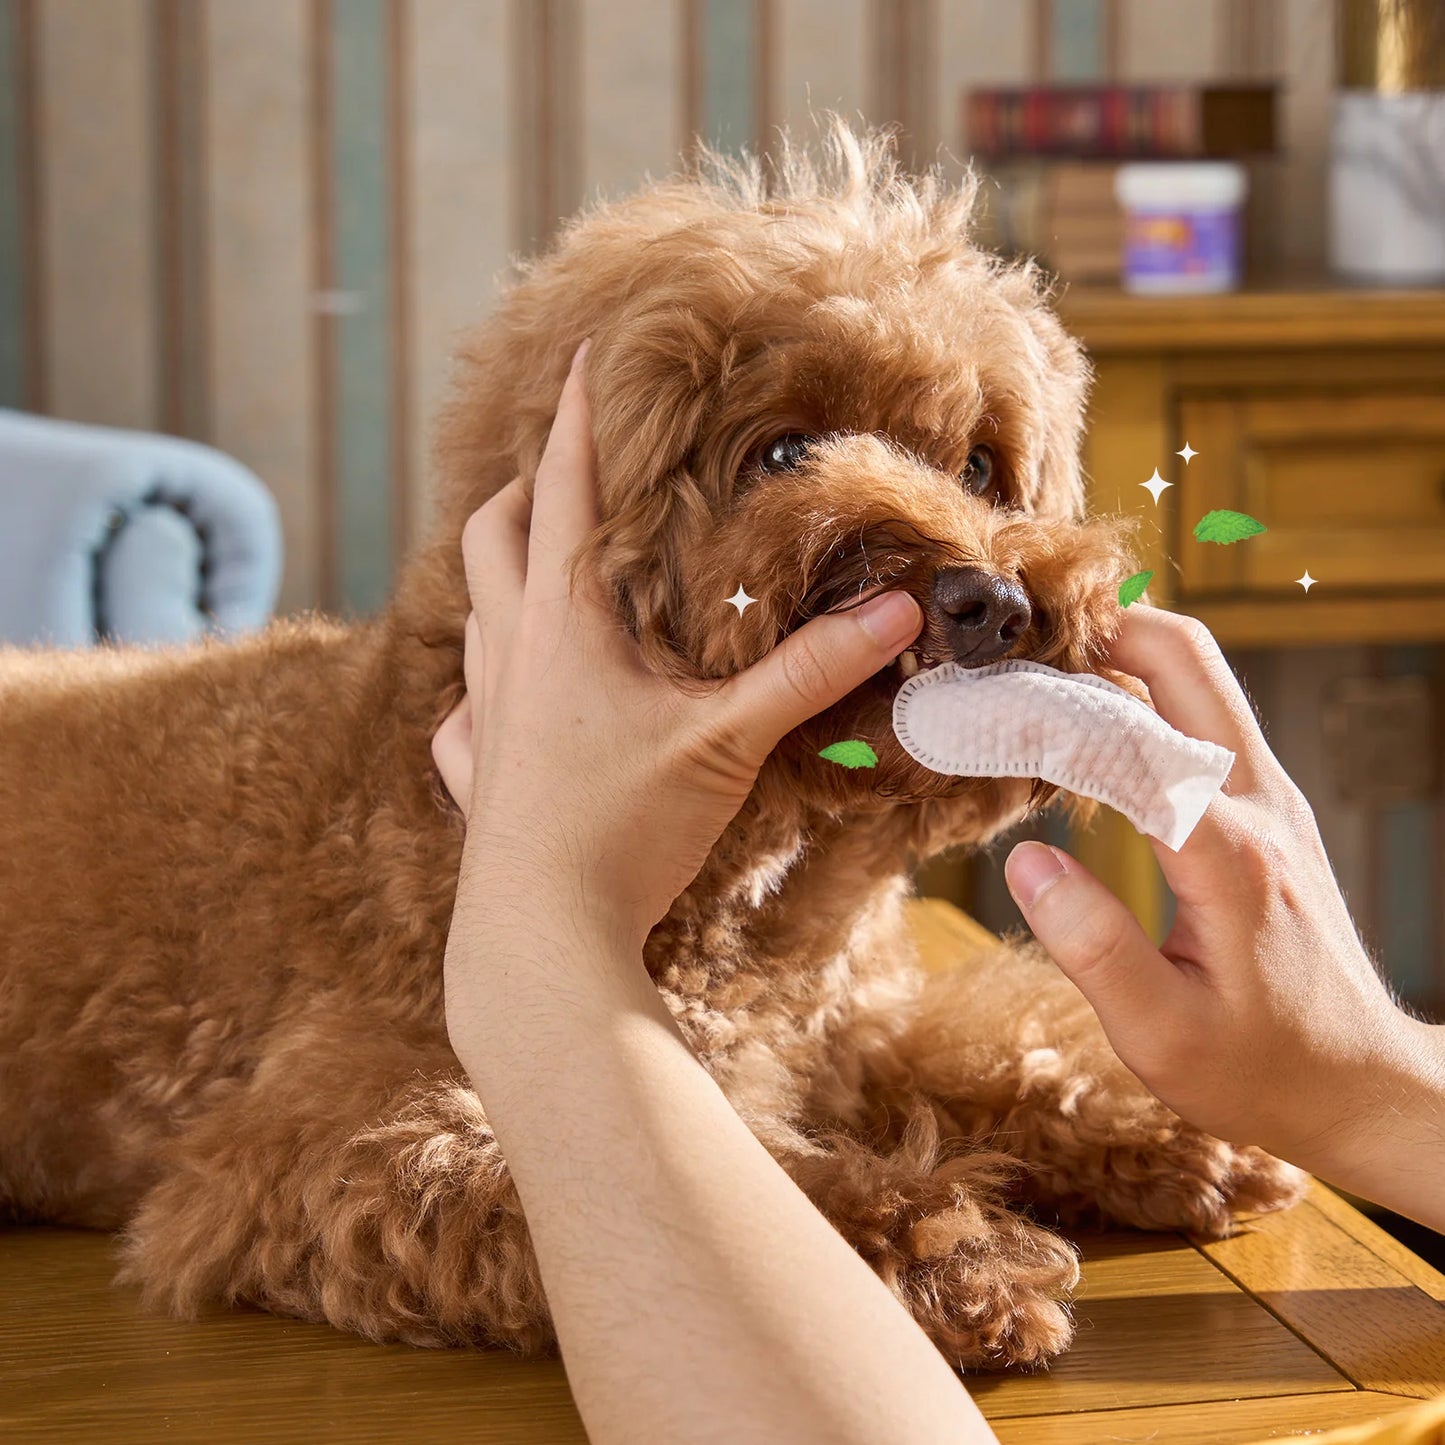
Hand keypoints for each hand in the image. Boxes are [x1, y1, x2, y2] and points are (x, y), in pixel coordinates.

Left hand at [431, 340, 922, 954]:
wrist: (539, 938)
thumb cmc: (624, 830)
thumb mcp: (729, 742)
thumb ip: (810, 673)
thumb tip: (896, 614)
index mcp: (562, 626)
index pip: (563, 492)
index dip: (574, 420)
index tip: (577, 359)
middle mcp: (507, 655)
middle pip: (490, 536)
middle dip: (521, 488)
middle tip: (559, 468)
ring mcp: (479, 716)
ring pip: (472, 613)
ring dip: (500, 574)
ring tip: (539, 567)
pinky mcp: (475, 775)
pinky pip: (461, 709)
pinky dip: (481, 684)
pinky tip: (503, 704)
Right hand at [1002, 606, 1432, 1184]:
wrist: (1359, 1084)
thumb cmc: (1260, 1070)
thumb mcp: (1161, 1034)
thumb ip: (1093, 946)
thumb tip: (1024, 860)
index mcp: (1228, 855)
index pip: (1126, 739)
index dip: (1045, 707)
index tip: (978, 696)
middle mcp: (1260, 805)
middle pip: (1186, 660)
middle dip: (1100, 627)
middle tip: (1018, 639)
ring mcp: (1272, 801)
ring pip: (1199, 679)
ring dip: (1120, 654)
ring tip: (1036, 669)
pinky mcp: (1266, 813)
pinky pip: (1202, 721)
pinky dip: (1140, 696)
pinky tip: (1086, 724)